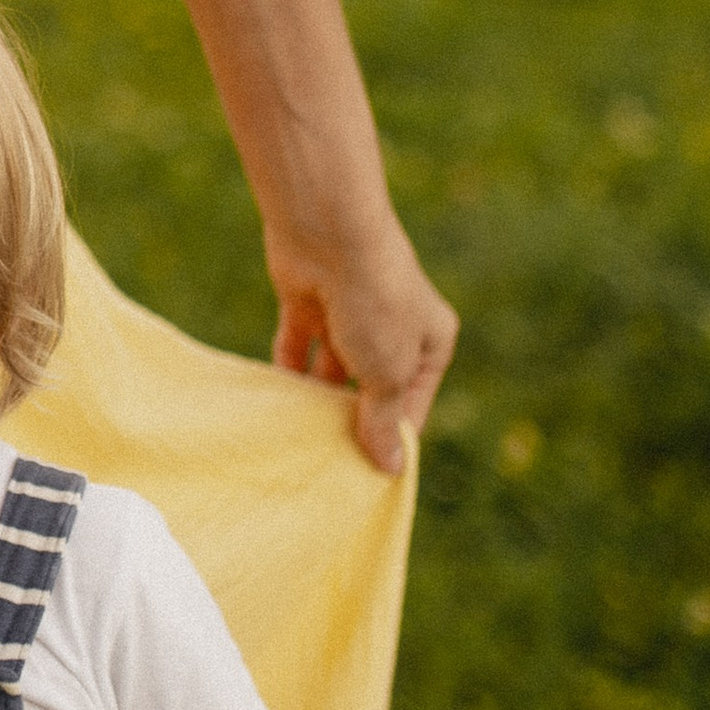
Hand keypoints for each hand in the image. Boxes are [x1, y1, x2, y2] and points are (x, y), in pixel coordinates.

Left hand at [265, 205, 455, 474]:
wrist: (328, 233)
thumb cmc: (374, 302)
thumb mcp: (387, 372)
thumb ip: (382, 419)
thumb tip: (390, 468)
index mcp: (430, 341)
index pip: (413, 403)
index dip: (391, 436)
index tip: (366, 476)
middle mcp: (392, 328)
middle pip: (370, 388)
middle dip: (352, 421)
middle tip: (327, 465)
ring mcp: (348, 315)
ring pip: (332, 372)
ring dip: (318, 401)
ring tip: (301, 442)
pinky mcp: (307, 305)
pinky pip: (298, 348)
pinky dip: (289, 373)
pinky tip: (279, 405)